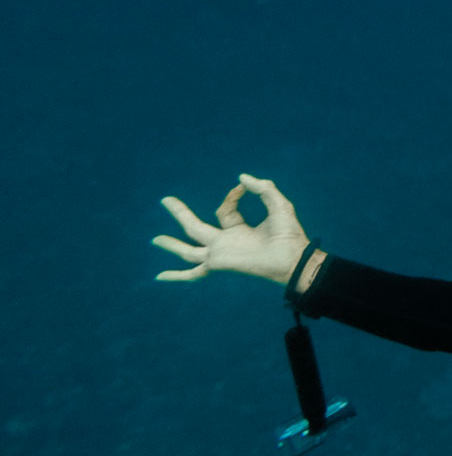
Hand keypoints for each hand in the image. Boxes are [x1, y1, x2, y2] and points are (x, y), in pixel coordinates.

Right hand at [154, 174, 311, 285]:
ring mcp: (220, 254)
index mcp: (239, 230)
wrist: (292, 256)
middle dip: (180, 213)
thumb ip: (263, 188)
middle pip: (196, 227)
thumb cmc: (289, 234)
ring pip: (188, 249)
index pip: (224, 210)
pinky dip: (176, 276)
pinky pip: (193, 272)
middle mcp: (227, 243)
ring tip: (154, 240)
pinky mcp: (218, 263)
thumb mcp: (278, 204)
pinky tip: (159, 277)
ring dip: (171, 245)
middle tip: (165, 199)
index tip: (242, 188)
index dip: (231, 196)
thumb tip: (242, 178)